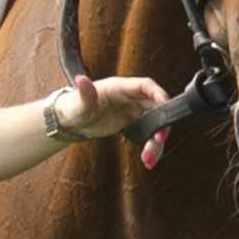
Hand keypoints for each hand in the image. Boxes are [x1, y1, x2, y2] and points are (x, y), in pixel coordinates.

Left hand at [55, 74, 170, 168]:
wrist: (71, 121)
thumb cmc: (73, 107)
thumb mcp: (79, 104)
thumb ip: (85, 93)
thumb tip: (81, 80)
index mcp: (119, 87)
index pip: (145, 86)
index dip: (158, 93)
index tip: (167, 105)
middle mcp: (130, 97)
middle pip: (155, 107)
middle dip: (161, 123)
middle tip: (159, 140)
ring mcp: (132, 110)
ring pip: (154, 123)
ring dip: (155, 140)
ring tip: (150, 158)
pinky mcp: (132, 123)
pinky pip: (147, 133)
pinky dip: (149, 145)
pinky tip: (148, 159)